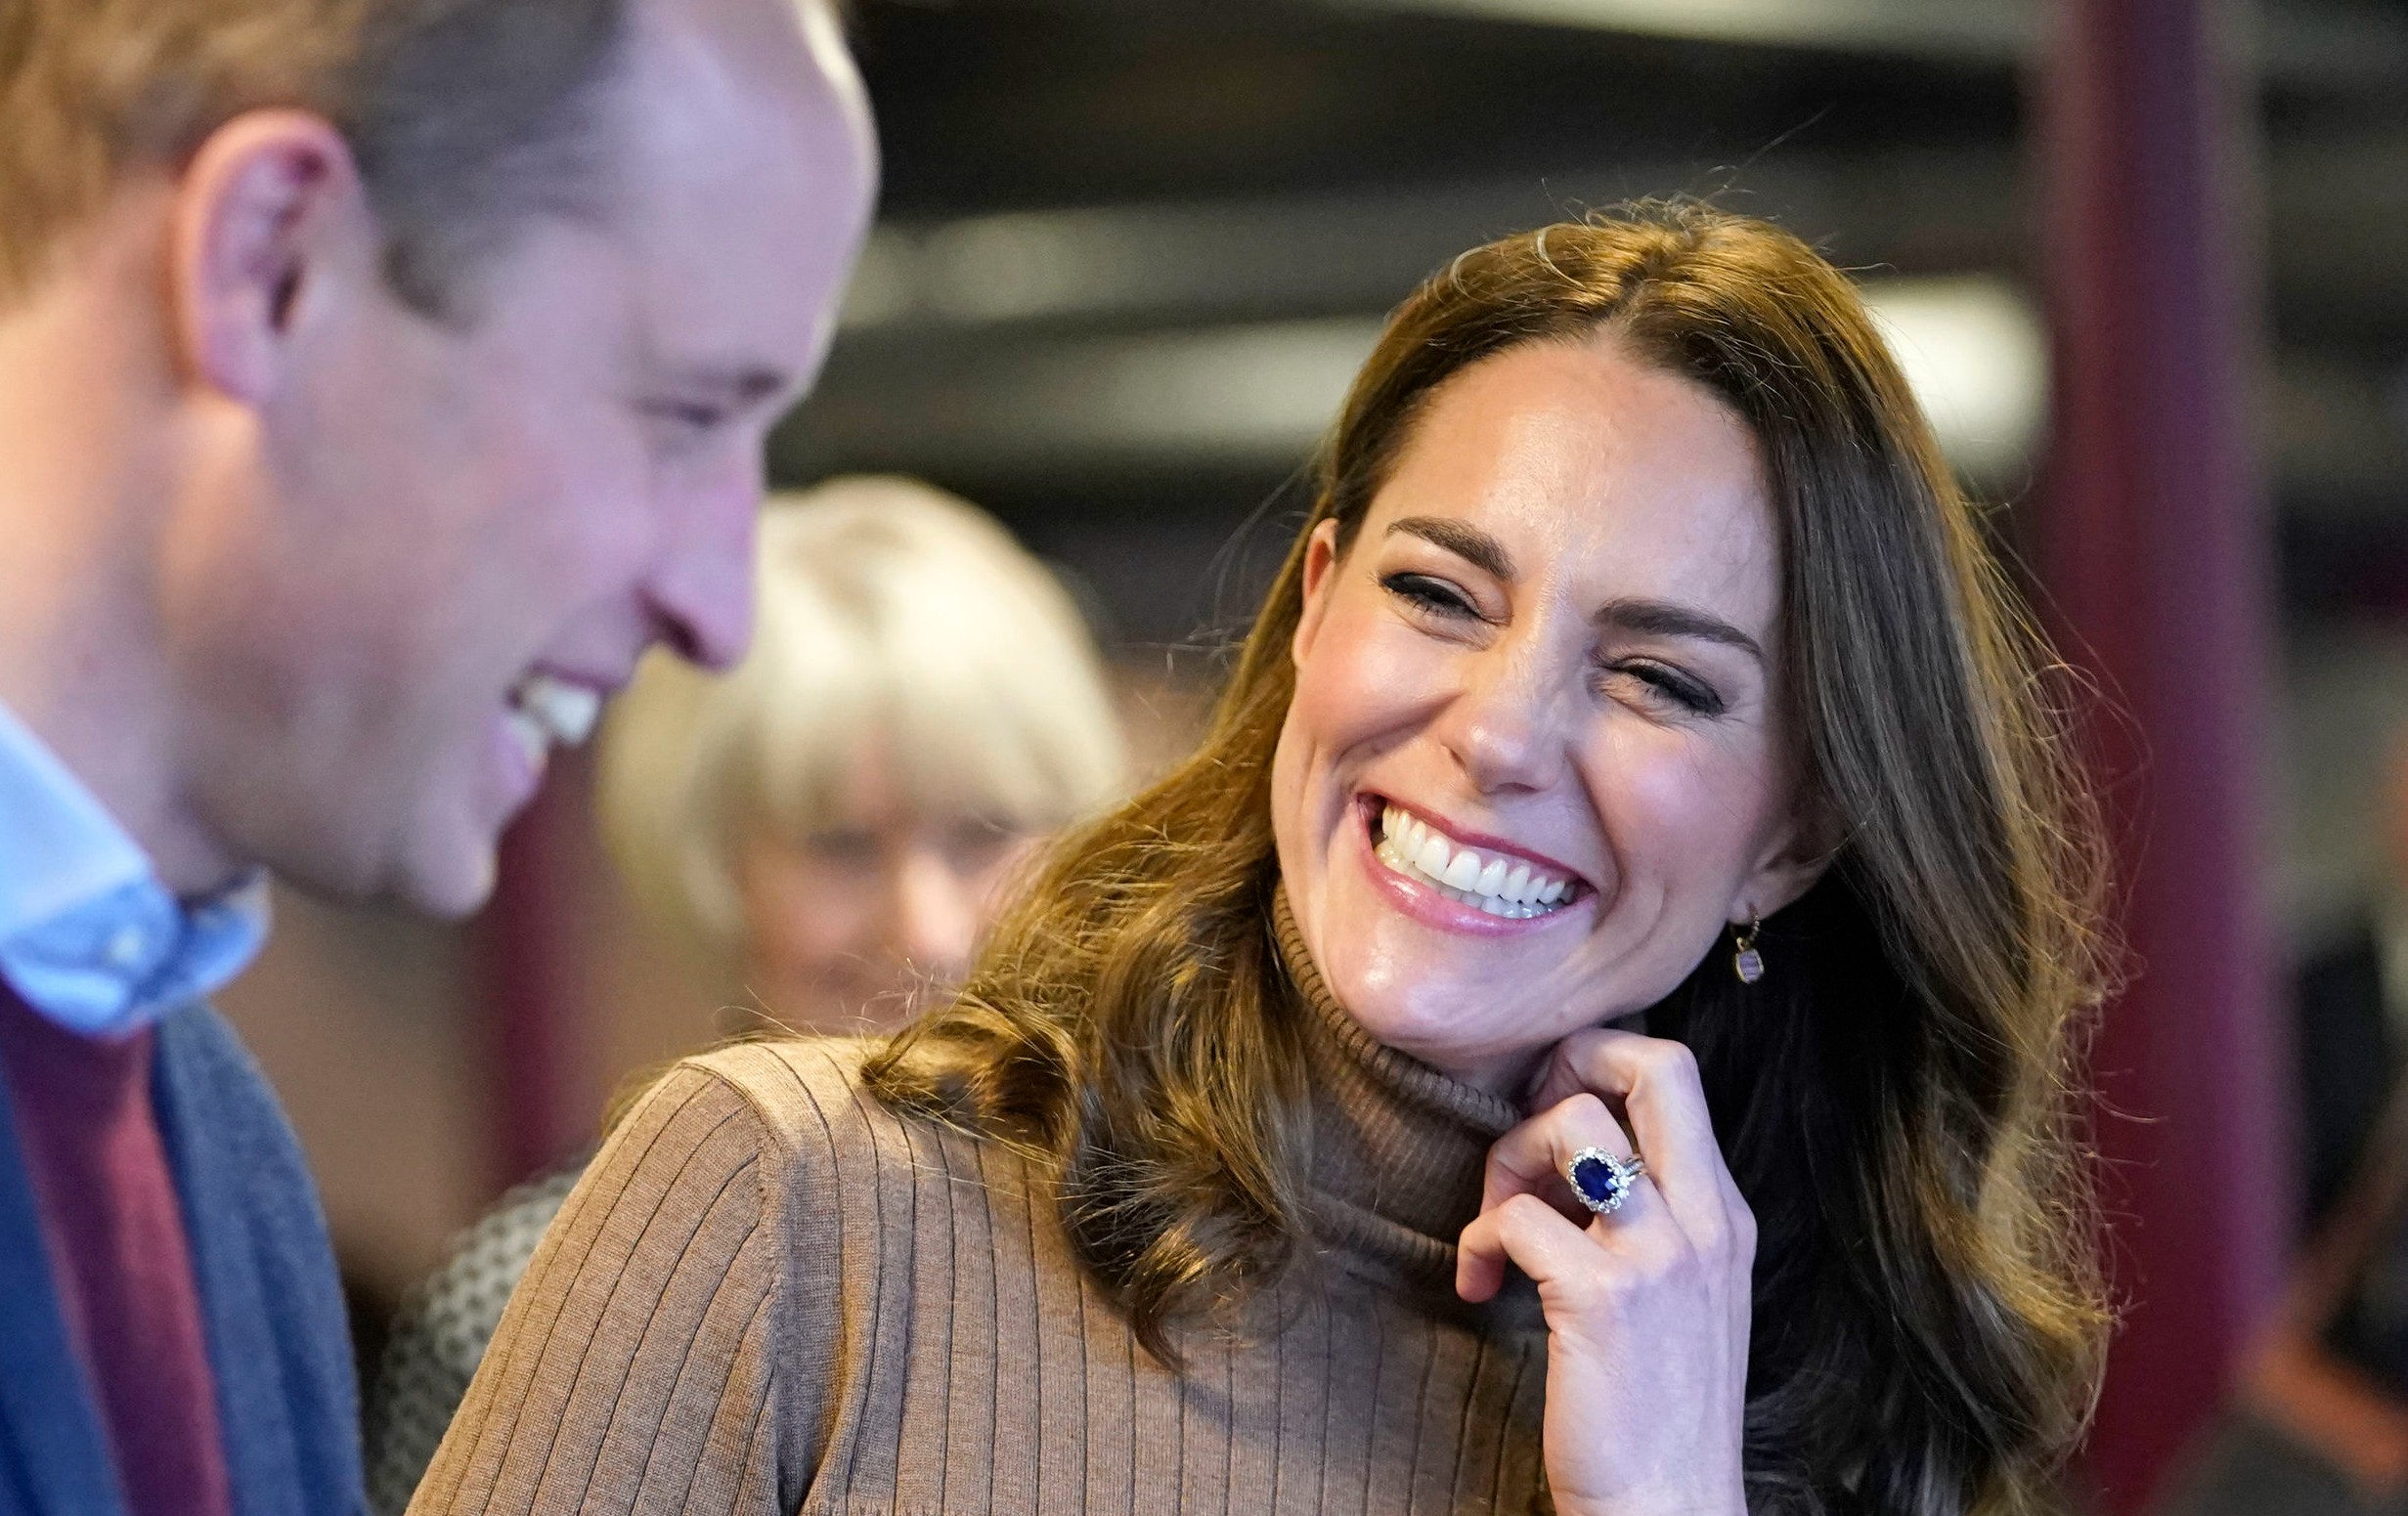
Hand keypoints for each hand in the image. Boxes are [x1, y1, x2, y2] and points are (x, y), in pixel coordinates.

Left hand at [1456, 1029, 1753, 1515]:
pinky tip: (1478, 1282)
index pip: (1676, 1075)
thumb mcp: (1683, 1297)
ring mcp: (1660, 1257)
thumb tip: (1568, 1153)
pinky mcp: (1604, 1299)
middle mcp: (1705, 1222)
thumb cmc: (1656, 1410)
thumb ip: (1649, 1219)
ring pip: (1574, 1124)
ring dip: (1509, 1157)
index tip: (1549, 1115)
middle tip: (1525, 1127)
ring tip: (1498, 1221)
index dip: (1598, 1066)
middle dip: (1569, 1062)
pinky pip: (1517, 1216)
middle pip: (1655, 1065)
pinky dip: (1478, 1238)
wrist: (1671, 1511)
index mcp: (1724, 1215)